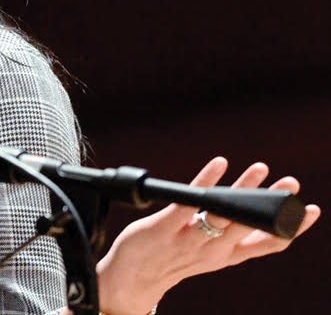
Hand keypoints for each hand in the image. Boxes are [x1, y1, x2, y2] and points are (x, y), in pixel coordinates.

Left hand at [94, 157, 320, 314]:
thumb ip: (235, 236)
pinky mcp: (163, 228)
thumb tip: (260, 213)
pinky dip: (205, 182)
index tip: (311, 210)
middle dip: (270, 204)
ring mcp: (188, 240)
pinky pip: (187, 202)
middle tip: (290, 183)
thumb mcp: (214, 253)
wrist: (133, 279)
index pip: (267, 244)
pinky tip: (218, 165)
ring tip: (259, 169)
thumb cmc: (176, 258)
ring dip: (241, 189)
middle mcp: (212, 250)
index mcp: (228, 255)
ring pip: (220, 214)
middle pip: (247, 225)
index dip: (292, 229)